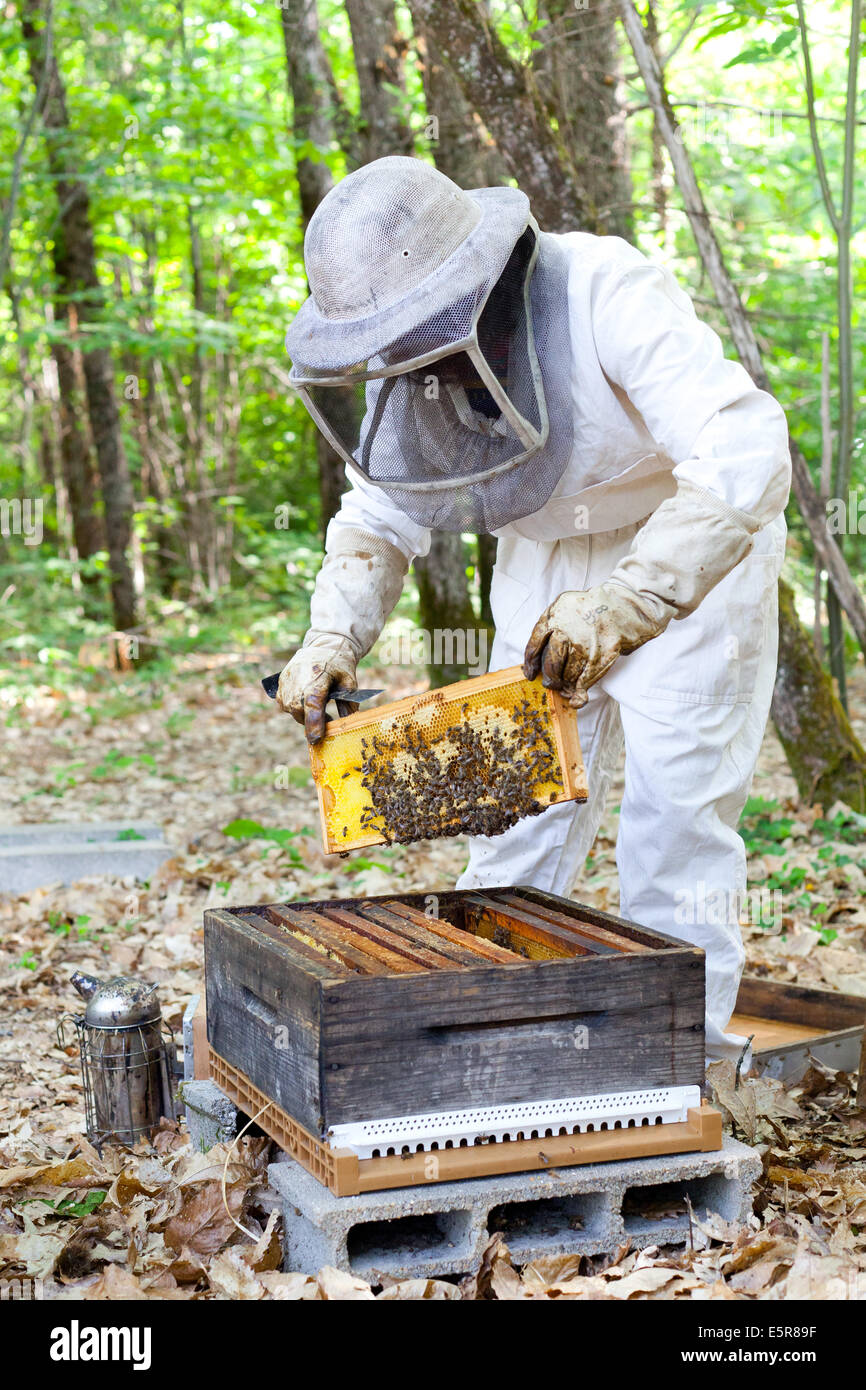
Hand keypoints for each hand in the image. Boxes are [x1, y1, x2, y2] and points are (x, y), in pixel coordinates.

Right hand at [276, 637, 356, 743]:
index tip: (316, 738)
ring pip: (290, 708)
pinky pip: (284, 702)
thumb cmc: (339, 664)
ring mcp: (287, 680)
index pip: (312, 704)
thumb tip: (348, 724)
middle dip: (310, 721)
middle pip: (299, 711)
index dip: (313, 723)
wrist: (324, 645)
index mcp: (317, 676)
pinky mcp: (281, 682)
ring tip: (317, 708)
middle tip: (327, 720)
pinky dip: (294, 707)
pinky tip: (305, 701)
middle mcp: (298, 679)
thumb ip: (348, 703)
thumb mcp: (349, 682)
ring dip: (303, 714)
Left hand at [523, 583, 662, 708]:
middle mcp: (567, 630)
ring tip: (568, 686)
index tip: (530, 674)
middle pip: (551, 664)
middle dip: (550, 679)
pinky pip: (585, 680)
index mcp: (554, 616)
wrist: (624, 605)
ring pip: (568, 674)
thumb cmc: (592, 609)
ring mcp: (585, 644)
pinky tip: (578, 697)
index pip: (534, 645)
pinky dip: (580, 692)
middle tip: (552, 683)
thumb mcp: (565, 607)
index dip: (531, 664)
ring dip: (567, 684)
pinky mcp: (601, 656)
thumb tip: (537, 659)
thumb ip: (550, 627)